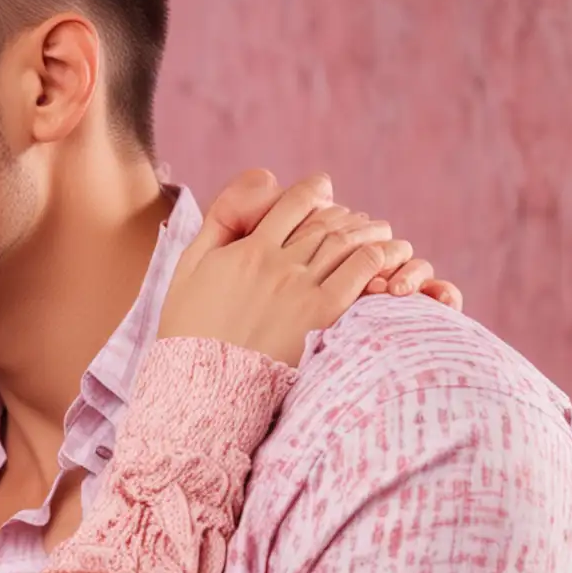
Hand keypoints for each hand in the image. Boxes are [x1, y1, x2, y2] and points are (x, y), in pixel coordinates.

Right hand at [198, 170, 462, 311]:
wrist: (202, 388)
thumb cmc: (190, 331)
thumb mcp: (189, 267)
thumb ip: (220, 220)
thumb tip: (255, 184)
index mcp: (246, 248)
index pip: (292, 202)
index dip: (314, 190)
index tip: (324, 189)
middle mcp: (276, 263)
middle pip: (325, 221)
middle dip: (344, 213)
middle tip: (354, 218)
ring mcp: (300, 289)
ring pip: (346, 242)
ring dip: (366, 232)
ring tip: (376, 234)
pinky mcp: (320, 317)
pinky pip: (358, 272)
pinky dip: (374, 258)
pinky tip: (382, 259)